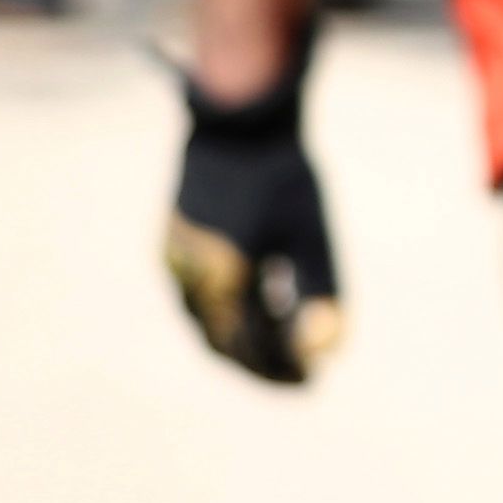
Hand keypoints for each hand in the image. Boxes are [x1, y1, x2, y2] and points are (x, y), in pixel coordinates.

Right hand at [166, 64, 346, 382]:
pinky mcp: (172, 246)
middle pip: (220, 342)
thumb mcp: (314, 237)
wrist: (239, 121)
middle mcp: (188, 277)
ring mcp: (173, 262)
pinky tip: (261, 306)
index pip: (248, 349)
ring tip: (285, 345)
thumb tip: (331, 354)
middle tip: (300, 374)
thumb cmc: (285, 178)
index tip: (312, 381)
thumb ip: (323, 295)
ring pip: (205, 321)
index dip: (279, 371)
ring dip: (241, 340)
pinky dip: (225, 311)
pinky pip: (196, 294)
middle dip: (259, 363)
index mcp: (222, 278)